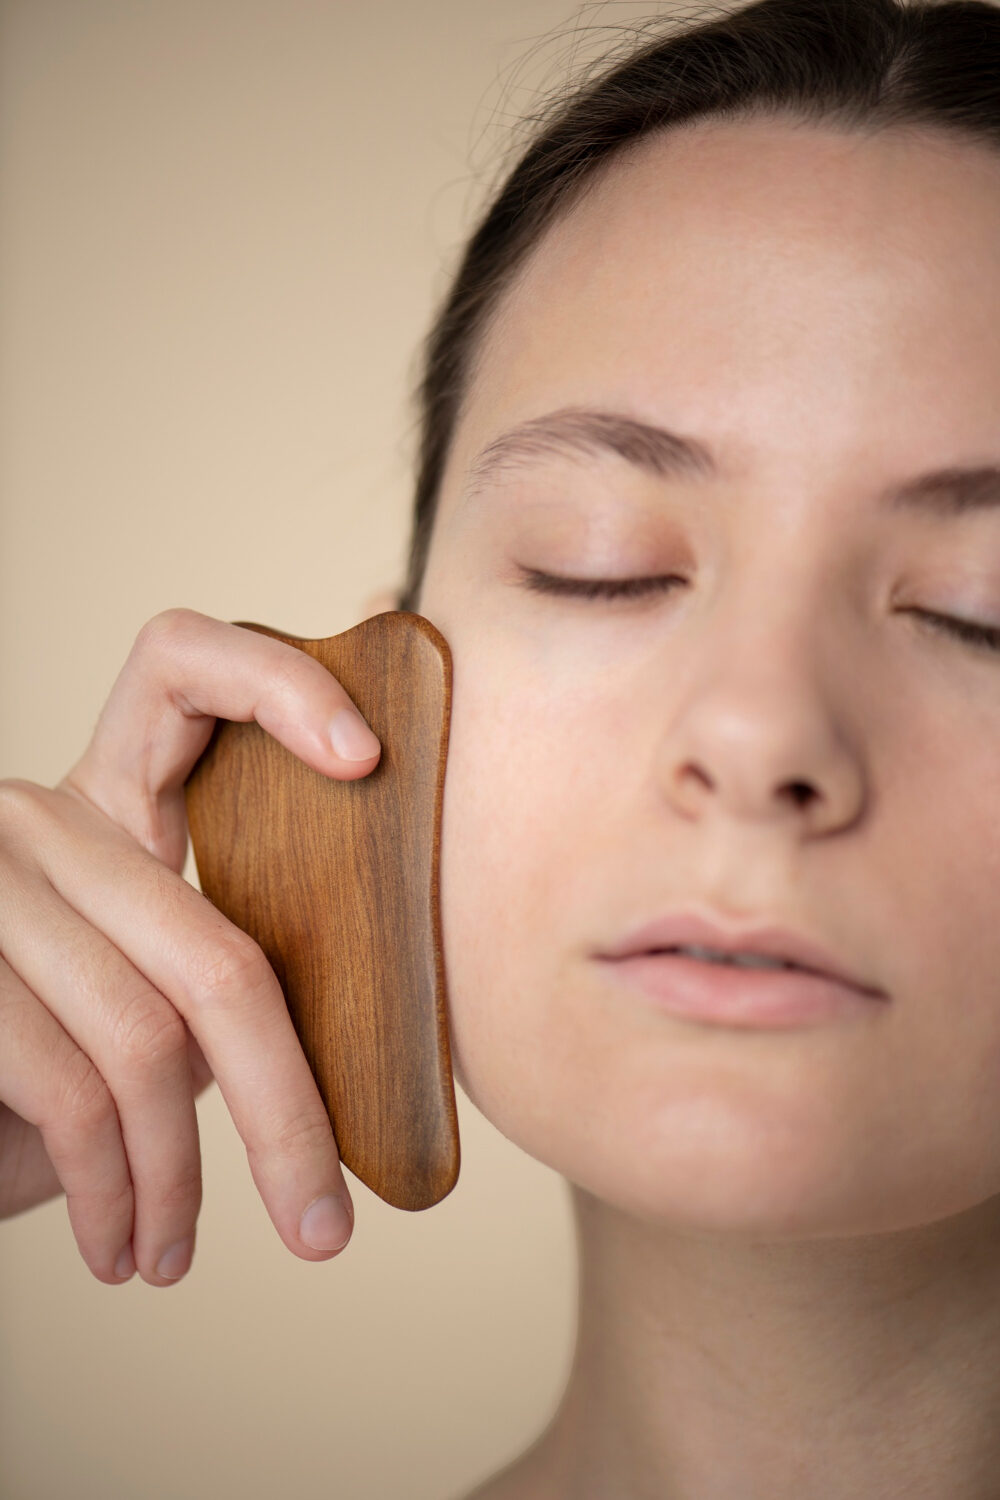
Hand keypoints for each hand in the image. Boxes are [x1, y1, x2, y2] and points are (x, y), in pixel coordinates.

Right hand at [0, 606, 384, 1285]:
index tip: (367, 761)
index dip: (279, 681)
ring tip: (179, 1253)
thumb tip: (387, 1018)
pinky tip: (125, 1244)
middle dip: (286, 1113)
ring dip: (181, 1178)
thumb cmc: (51, 1056)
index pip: (182, 661)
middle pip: (217, 953)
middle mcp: (40, 819)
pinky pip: (73, 1090)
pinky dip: (116, 1194)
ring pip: (146, 1038)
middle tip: (322, 1229)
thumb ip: (223, 972)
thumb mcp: (147, 993)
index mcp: (109, 796)